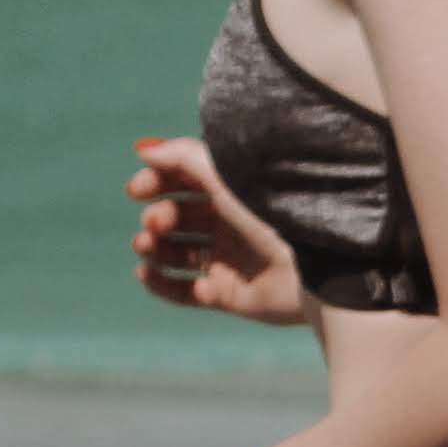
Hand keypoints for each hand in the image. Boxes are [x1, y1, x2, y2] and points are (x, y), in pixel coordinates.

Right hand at [129, 135, 311, 325]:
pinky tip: (146, 273)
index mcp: (233, 193)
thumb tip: (144, 150)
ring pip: (177, 253)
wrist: (310, 264)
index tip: (137, 189)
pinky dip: (162, 284)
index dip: (155, 183)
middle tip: (155, 223)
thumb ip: (182, 156)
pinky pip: (186, 291)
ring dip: (152, 248)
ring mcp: (230, 261)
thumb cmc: (271, 211)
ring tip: (146, 246)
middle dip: (157, 217)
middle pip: (178, 218)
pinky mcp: (230, 296)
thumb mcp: (225, 174)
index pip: (183, 183)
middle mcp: (230, 226)